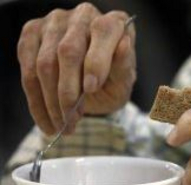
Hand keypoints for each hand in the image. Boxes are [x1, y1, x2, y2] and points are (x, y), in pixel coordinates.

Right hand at [17, 3, 135, 134]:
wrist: (96, 85)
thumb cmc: (113, 79)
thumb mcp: (124, 79)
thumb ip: (124, 65)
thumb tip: (124, 45)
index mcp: (113, 22)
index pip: (102, 33)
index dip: (95, 61)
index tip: (91, 88)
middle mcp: (83, 16)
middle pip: (68, 51)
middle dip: (69, 91)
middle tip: (73, 119)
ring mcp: (55, 23)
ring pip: (44, 63)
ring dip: (51, 101)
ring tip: (63, 124)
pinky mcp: (33, 35)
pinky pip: (28, 70)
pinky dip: (36, 101)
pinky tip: (47, 120)